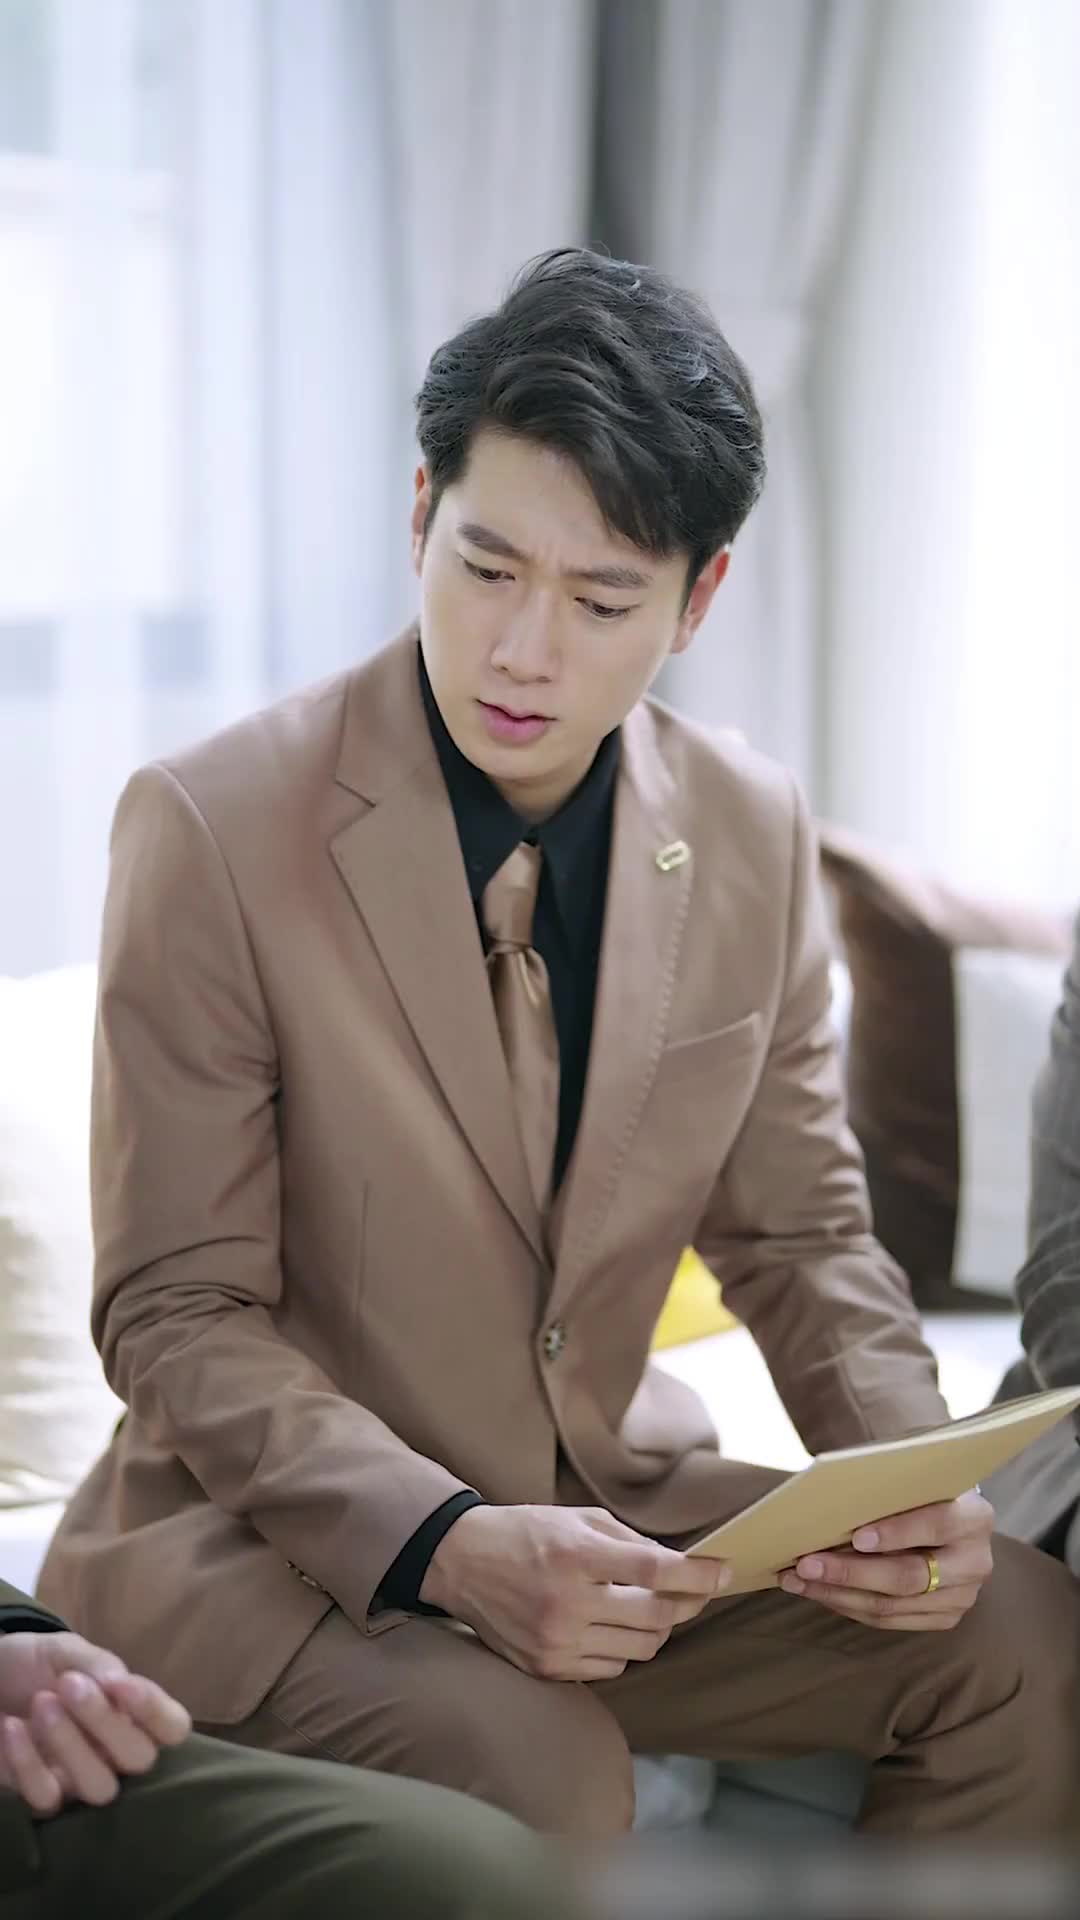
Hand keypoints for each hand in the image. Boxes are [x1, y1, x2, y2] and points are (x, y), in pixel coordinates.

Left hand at [0, 1632, 191, 1815]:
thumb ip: (98, 1665)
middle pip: (140, 1759)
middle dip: (106, 1721)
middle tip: (69, 1684)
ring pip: (100, 1787)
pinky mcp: (44, 1798)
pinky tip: (12, 1727)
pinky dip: (28, 1762)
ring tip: (41, 1703)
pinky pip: (47, 1798)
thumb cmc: (37, 1665)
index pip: (173, 1727)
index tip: (121, 1684)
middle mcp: (117, 1753)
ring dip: (70, 1743)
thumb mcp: (67, 1652)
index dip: (155, 1711)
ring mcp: (82, 1780)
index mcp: (134, 1714)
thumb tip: (120, 1683)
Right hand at [420, 1504, 730, 1679]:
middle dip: (688, 1604)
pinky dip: (624, 1648)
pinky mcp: (548, 1667)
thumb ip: (630, 1542)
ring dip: (657, 1628)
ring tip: (650, 1607)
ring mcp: (556, 1641)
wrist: (462, 1562)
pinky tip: (611, 1626)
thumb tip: (681, 1565)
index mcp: (577, 1556)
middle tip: (696, 1593)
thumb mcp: (579, 1519)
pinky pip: (612, 1667)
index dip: (699, 1575)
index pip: (657, 1571)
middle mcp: (567, 1603)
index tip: (723, 1572)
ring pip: (641, 1648)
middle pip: (657, 1617)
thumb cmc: (527, 1532)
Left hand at [779, 1487, 994, 1629]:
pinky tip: (819, 1592)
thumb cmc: (921, 1489)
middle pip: (909, 1576)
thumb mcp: (915, 1480)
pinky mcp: (945, 1618)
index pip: (936, 1524)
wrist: (952, 1516)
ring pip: (893, 1605)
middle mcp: (976, 1561)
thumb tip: (827, 1502)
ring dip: (838, 1593)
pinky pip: (890, 1620)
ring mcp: (963, 1596)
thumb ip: (887, 1490)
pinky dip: (848, 1606)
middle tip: (805, 1563)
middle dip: (850, 1571)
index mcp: (975, 1516)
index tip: (855, 1535)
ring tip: (797, 1580)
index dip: (896, 1532)